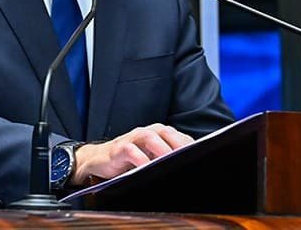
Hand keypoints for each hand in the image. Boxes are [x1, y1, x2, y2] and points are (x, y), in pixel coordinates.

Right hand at [69, 123, 193, 185]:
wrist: (100, 160)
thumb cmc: (131, 160)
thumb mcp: (152, 158)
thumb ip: (167, 158)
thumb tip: (188, 168)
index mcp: (159, 134)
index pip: (179, 137)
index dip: (190, 146)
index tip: (200, 157)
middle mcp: (148, 132)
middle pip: (166, 132)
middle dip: (178, 144)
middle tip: (188, 157)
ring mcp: (133, 138)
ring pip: (150, 137)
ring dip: (161, 148)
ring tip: (170, 160)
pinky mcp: (119, 148)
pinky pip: (131, 150)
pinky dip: (140, 158)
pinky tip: (146, 167)